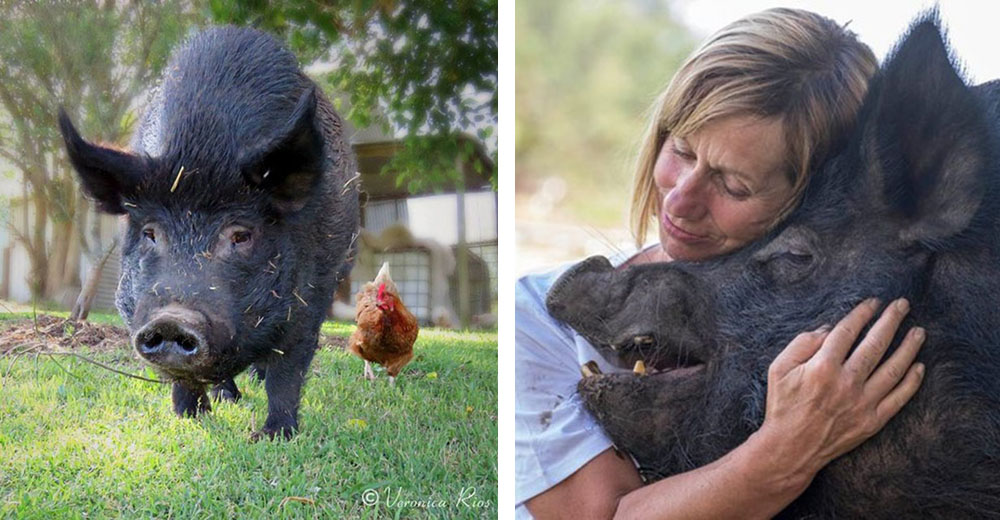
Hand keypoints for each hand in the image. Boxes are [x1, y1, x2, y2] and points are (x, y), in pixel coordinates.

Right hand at [756, 298, 925, 483]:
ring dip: (909, 348)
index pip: (847, 331)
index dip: (861, 313)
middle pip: (875, 344)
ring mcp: (862, 403)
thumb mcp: (778, 368)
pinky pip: (898, 399)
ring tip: (918, 331)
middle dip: (891, 321)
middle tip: (902, 305)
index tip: (872, 302)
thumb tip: (830, 329)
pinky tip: (919, 366)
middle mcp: (846, 382)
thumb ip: (801, 344)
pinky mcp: (872, 421)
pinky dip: (912, 382)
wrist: (790, 448)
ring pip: (893, 369)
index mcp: (822, 367)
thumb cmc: (782, 405)